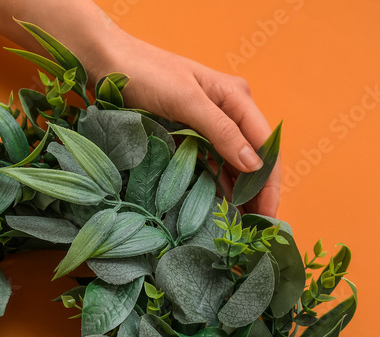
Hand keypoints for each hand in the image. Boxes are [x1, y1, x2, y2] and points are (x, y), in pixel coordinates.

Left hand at [86, 32, 280, 216]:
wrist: (109, 63)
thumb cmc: (147, 73)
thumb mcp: (186, 101)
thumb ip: (221, 131)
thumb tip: (253, 165)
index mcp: (236, 98)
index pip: (266, 146)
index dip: (270, 182)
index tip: (269, 214)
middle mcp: (228, 112)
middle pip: (253, 159)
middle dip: (259, 193)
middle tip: (258, 231)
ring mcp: (208, 126)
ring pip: (232, 166)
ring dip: (239, 194)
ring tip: (241, 228)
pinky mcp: (187, 137)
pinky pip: (209, 166)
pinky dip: (217, 187)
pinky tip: (219, 209)